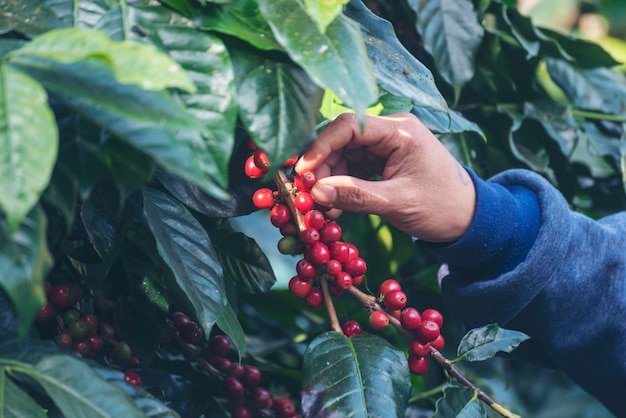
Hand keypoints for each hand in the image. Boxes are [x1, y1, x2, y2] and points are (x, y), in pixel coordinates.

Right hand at [294, 113, 475, 241]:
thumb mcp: (398, 202)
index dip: (321, 146)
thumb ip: (357, 195)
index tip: (303, 171)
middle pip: (342, 140)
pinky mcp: (383, 162)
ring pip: (344, 155)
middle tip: (308, 194)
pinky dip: (341, 186)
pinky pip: (352, 168)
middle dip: (323, 167)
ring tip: (321, 207)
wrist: (468, 220)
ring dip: (329, 179)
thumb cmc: (442, 206)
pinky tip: (334, 207)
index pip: (350, 126)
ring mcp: (386, 147)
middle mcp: (391, 132)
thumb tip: (316, 192)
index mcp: (400, 130)